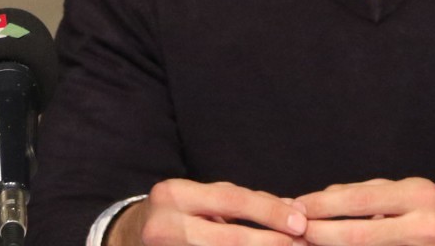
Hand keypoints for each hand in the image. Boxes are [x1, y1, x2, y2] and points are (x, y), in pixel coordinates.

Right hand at [108, 179, 308, 245]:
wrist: (132, 236)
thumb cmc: (180, 213)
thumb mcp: (205, 198)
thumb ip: (244, 201)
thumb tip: (291, 210)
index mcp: (175, 194)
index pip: (232, 200)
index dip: (269, 212)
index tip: (300, 222)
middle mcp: (165, 223)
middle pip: (229, 237)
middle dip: (270, 242)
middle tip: (302, 243)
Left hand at [295, 178, 434, 245]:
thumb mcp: (409, 192)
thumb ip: (368, 194)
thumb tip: (323, 198)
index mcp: (416, 195)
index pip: (358, 201)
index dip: (322, 206)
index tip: (294, 208)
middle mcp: (422, 224)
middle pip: (357, 235)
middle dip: (319, 236)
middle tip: (291, 234)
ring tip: (306, 245)